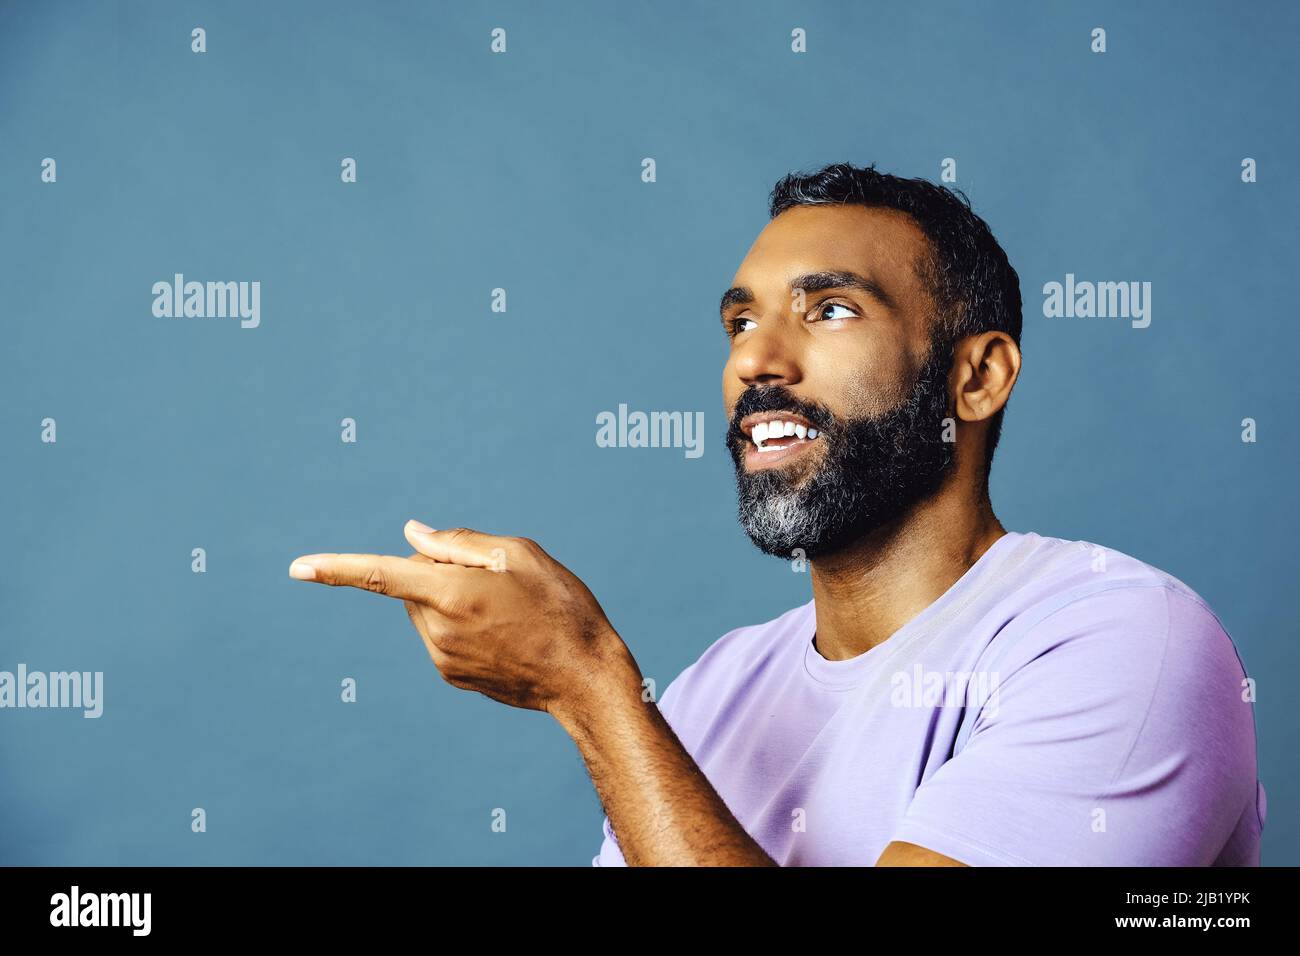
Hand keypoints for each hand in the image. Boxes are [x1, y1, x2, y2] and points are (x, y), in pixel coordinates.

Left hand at [288, 521, 634, 716]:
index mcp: (452, 593)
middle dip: (441, 571)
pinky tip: (504, 631)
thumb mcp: (519, 554)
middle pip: (416, 584)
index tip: (297, 567)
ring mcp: (442, 658)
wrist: (585, 676)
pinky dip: (462, 624)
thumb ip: (458, 542)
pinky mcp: (452, 676)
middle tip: (497, 579)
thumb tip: (411, 537)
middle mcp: (438, 630)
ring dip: (452, 599)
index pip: (380, 575)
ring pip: (427, 610)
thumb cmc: (560, 606)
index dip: (336, 569)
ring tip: (508, 609)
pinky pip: (441, 635)